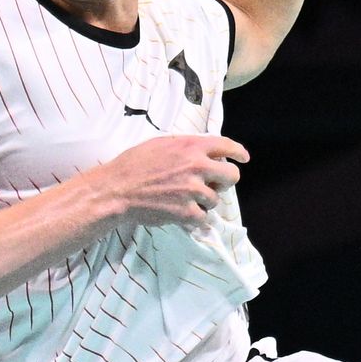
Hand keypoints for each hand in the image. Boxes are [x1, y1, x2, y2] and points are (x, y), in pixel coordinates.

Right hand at [92, 135, 247, 227]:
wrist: (118, 189)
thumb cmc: (134, 164)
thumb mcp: (161, 144)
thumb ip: (186, 147)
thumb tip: (202, 152)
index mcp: (192, 146)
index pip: (227, 146)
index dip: (238, 153)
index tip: (243, 158)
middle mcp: (197, 166)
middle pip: (232, 176)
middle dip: (225, 181)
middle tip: (215, 184)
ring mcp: (194, 190)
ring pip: (216, 199)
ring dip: (205, 201)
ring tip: (187, 199)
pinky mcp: (187, 212)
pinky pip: (203, 217)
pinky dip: (195, 217)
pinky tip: (183, 213)